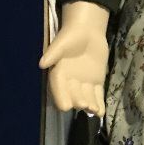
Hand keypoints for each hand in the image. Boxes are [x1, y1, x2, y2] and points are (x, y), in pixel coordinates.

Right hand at [39, 1, 109, 116]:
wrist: (87, 31)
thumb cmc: (70, 36)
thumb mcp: (60, 43)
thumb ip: (53, 53)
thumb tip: (42, 63)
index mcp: (58, 73)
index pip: (58, 87)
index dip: (61, 97)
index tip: (65, 107)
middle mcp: (69, 81)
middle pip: (73, 94)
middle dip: (78, 100)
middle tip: (84, 105)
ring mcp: (83, 83)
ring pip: (86, 97)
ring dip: (90, 105)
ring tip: (94, 111)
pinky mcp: (96, 82)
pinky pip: (97, 95)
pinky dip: (100, 103)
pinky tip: (101, 113)